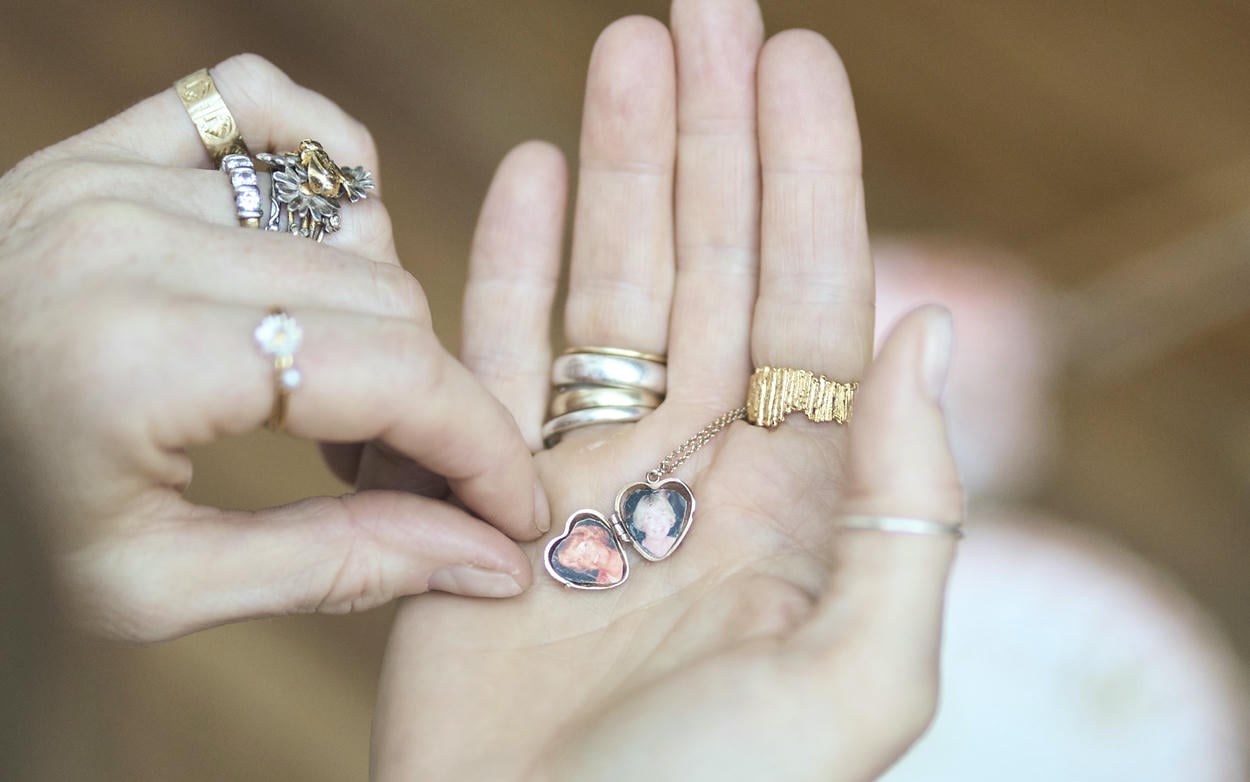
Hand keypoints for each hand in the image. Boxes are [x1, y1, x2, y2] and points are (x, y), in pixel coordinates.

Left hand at [0, 55, 546, 642]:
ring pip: (347, 216)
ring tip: (334, 388)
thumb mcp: (146, 590)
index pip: (389, 374)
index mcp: (137, 359)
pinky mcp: (99, 152)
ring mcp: (113, 180)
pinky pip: (258, 102)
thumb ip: (330, 567)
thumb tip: (484, 560)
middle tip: (402, 474)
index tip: (513, 505)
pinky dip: (321, 154)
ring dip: (377, 309)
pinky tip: (322, 233)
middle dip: (429, 400)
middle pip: (387, 298)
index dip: (481, 445)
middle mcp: (134, 243)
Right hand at [372, 1, 961, 779]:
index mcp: (799, 502)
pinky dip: (511, 266)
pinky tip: (524, 172)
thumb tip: (921, 333)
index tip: (797, 60)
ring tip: (624, 49)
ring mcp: (592, 477)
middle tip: (703, 8)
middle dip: (713, 137)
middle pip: (716, 268)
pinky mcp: (491, 497)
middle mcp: (700, 469)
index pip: (815, 303)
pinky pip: (504, 358)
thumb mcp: (857, 685)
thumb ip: (908, 512)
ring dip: (618, 169)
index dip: (809, 178)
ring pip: (614, 290)